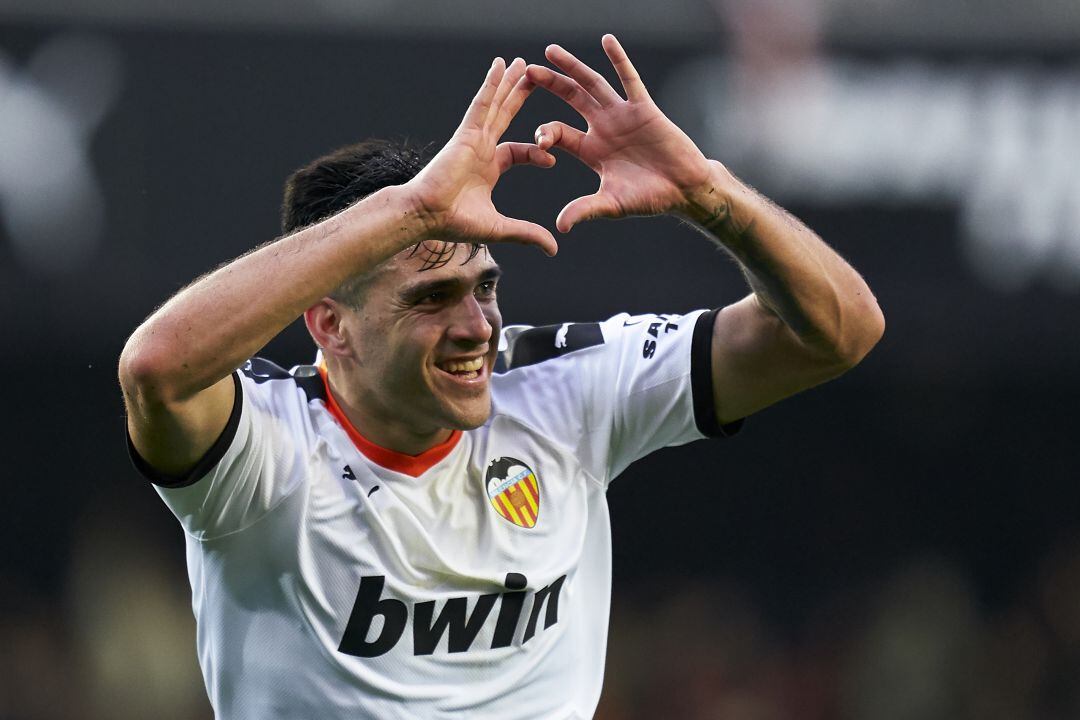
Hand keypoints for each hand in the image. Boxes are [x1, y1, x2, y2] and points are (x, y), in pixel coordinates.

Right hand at [406, 57, 558, 254]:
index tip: (552, 160)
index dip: (537, 152)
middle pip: (506, 116)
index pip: (519, 151)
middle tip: (537, 77)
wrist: (426, 216)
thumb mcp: (500, 228)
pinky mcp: (465, 134)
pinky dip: (491, 84)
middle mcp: (481, 149)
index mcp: (489, 167)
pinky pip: (482, 103)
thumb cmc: (454, 223)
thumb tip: (553, 250)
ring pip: (495, 105)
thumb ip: (527, 234)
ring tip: (521, 62)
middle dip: (520, 97)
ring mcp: (473, 139)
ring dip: (508, 83)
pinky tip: (500, 66)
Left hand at [527, 35, 715, 232]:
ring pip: (592, 85)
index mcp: (590, 150)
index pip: (558, 133)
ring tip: (550, 51)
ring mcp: (622, 115)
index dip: (545, 133)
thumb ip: (585, 210)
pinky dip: (618, 60)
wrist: (684, 190)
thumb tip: (560, 227)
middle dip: (549, 85)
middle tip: (525, 72)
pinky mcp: (643, 108)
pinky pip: (629, 80)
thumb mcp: (611, 204)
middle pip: (570, 100)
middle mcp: (603, 127)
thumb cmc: (649, 198)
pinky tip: (606, 41)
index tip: (538, 141)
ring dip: (572, 68)